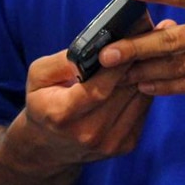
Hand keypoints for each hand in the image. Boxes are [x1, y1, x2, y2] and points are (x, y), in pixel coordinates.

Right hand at [0, 43, 155, 174]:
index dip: (116, 66)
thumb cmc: (43, 102)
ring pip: (137, 100)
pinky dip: (144, 90)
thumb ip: (62, 61)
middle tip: (145, 39)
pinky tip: (141, 74)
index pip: (97, 89)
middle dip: (135, 64)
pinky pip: (142, 110)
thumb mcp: (38, 76)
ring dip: (144, 75)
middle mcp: (88, 134)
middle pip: (122, 93)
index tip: (129, 42)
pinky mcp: (125, 145)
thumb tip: (93, 48)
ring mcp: (109, 143)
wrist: (49, 145)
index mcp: (62, 115)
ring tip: (146, 53)